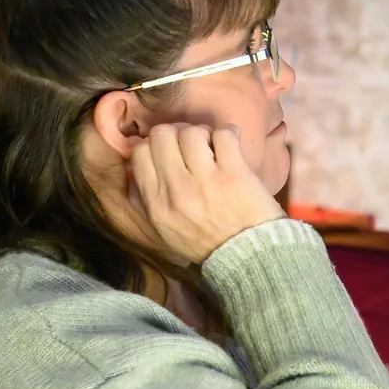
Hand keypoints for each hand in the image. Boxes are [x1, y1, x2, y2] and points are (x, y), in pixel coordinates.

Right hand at [128, 123, 284, 265]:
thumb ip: (150, 198)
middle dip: (177, 134)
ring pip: (191, 132)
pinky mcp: (234, 173)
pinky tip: (231, 146)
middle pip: (162, 135)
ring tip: (213, 147)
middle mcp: (177, 190)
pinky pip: (224, 134)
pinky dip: (228, 134)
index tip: (169, 150)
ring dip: (204, 134)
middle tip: (192, 146)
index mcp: (157, 204)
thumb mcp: (166, 229)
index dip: (153, 144)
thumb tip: (141, 162)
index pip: (139, 154)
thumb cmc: (207, 242)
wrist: (249, 256)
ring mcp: (206, 180)